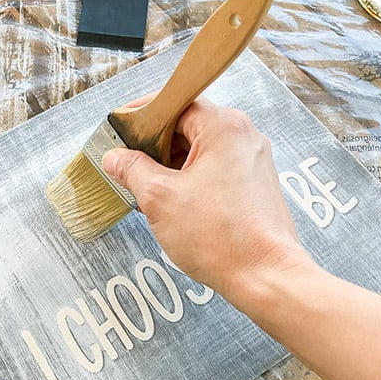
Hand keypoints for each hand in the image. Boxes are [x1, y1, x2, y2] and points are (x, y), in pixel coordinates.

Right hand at [102, 97, 310, 302]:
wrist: (265, 277)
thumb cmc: (220, 237)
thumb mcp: (159, 198)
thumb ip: (132, 169)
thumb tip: (115, 157)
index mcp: (223, 127)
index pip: (176, 102)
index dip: (143, 114)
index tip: (121, 127)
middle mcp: (243, 137)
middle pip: (189, 125)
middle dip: (155, 144)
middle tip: (129, 162)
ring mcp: (252, 161)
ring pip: (201, 150)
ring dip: (171, 165)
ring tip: (147, 189)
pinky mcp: (255, 185)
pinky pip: (215, 169)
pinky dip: (190, 179)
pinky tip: (172, 202)